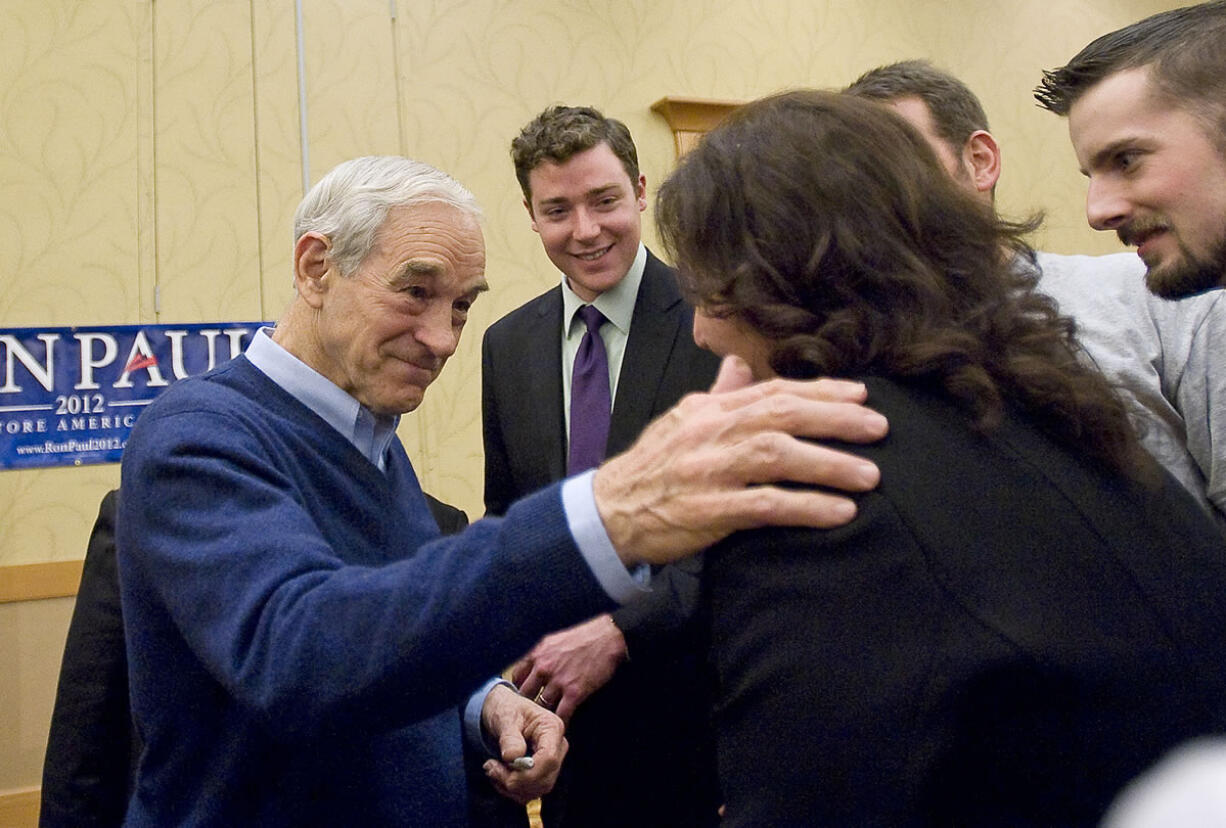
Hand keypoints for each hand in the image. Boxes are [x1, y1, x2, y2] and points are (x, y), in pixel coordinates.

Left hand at [480, 683, 567, 803]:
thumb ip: (509, 737)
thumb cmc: (506, 708)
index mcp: (552, 728)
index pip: (549, 759)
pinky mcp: (542, 772)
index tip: (501, 768)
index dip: (527, 773)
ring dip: (512, 788)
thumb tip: (513, 757)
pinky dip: (512, 790)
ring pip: (538, 789)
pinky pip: (531, 792)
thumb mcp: (504, 717)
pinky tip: (499, 775)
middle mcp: (557, 746)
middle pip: (545, 778)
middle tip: (491, 767)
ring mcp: (551, 761)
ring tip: (492, 769)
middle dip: (516, 781)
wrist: (502, 710)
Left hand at [511, 614, 627, 723]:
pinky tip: (560, 727)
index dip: (520, 688)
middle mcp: (544, 667)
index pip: (517, 677)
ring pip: (542, 705)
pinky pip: (561, 714)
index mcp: (538, 653)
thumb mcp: (554, 640)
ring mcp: (558, 681)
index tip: (523, 695)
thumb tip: (534, 667)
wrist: (608, 637)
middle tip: (532, 711)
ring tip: (546, 721)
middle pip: (526, 694)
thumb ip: (541, 655)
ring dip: (544, 714)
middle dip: (528, 703)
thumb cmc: (584, 636)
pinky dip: (560, 722)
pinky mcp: (575, 692)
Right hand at [594, 355, 887, 566]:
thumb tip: (739, 362)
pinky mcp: (709, 509)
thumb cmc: (655, 466)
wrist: (610, 511)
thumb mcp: (684, 420)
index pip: (772, 391)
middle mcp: (711, 431)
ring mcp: (709, 469)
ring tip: (871, 475)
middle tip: (879, 428)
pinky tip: (839, 512)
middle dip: (835, 419)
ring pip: (778, 456)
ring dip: (829, 464)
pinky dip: (806, 506)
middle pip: (782, 415)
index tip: (861, 396)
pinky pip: (765, 505)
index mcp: (710, 408)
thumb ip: (719, 394)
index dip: (820, 392)